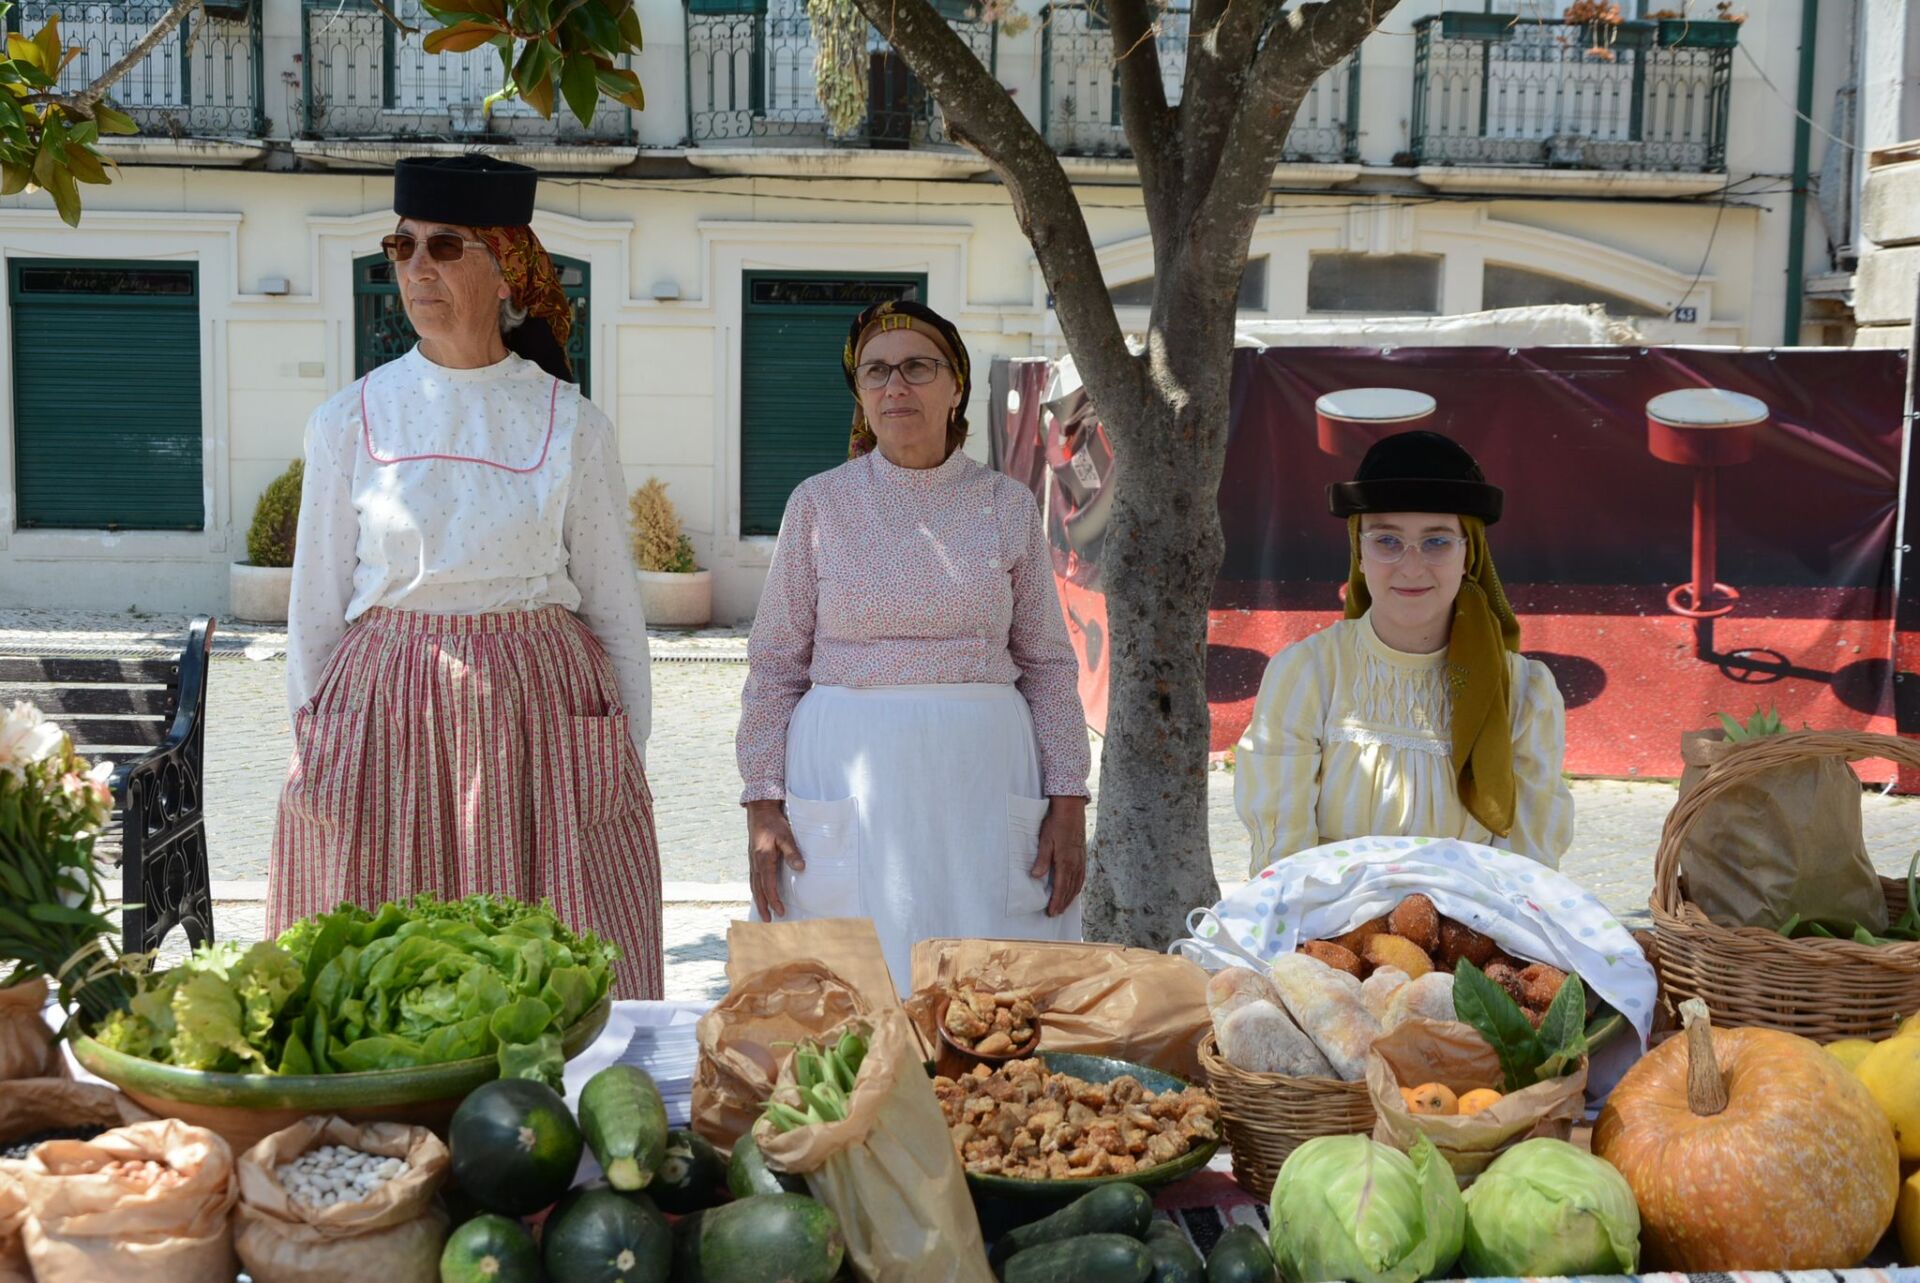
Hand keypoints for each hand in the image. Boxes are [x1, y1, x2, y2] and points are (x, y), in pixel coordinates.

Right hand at [746, 800, 804, 921]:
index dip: (774, 900)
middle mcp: (755, 863)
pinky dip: (757, 890)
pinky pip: (754, 879)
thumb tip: (801, 868)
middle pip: (758, 889)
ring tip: (763, 913)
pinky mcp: (753, 859)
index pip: (768, 885)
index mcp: (763, 859)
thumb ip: (792, 852)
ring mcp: (753, 861)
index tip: (780, 912)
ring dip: (759, 900)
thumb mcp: (786, 836)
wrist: (760, 811)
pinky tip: (760, 895)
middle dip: (763, 906)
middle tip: (767, 921)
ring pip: (754, 886)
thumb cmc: (774, 823)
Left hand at [1033, 795, 1087, 916]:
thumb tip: (1036, 876)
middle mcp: (1076, 863)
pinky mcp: (1083, 855)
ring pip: (1077, 884)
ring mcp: (1081, 860)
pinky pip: (1082, 876)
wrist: (1071, 810)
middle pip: (1070, 889)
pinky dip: (1078, 886)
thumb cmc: (1056, 823)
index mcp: (1066, 861)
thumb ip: (1042, 859)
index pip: (1061, 887)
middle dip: (1063, 903)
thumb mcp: (1045, 840)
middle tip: (1056, 914)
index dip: (1056, 901)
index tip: (1051, 912)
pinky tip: (1074, 889)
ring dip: (1071, 897)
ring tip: (1064, 906)